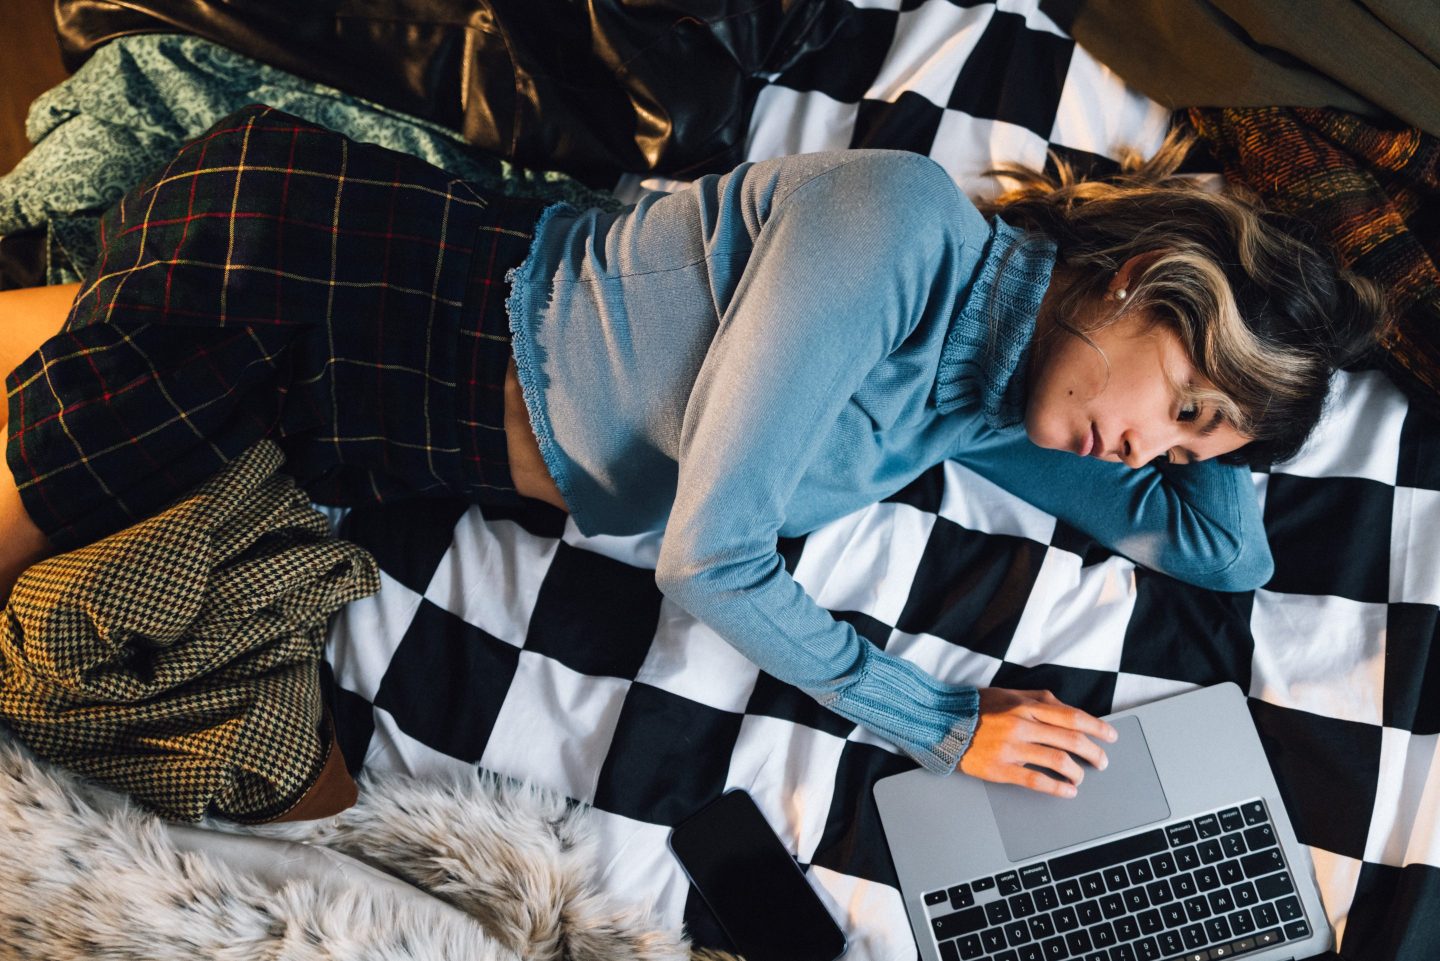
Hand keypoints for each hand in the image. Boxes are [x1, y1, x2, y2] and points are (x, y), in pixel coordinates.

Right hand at [958, 688, 1117, 797]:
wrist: (942, 724)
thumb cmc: (975, 708)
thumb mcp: (1009, 693)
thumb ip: (1038, 699)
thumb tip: (1065, 708)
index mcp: (1026, 705)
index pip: (1072, 717)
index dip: (1097, 727)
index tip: (1111, 736)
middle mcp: (1022, 724)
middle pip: (1071, 740)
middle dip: (1093, 753)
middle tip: (1102, 762)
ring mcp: (1012, 748)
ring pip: (1058, 761)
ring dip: (1077, 772)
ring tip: (1081, 777)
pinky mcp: (1001, 769)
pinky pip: (1036, 780)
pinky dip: (1057, 787)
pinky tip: (1067, 791)